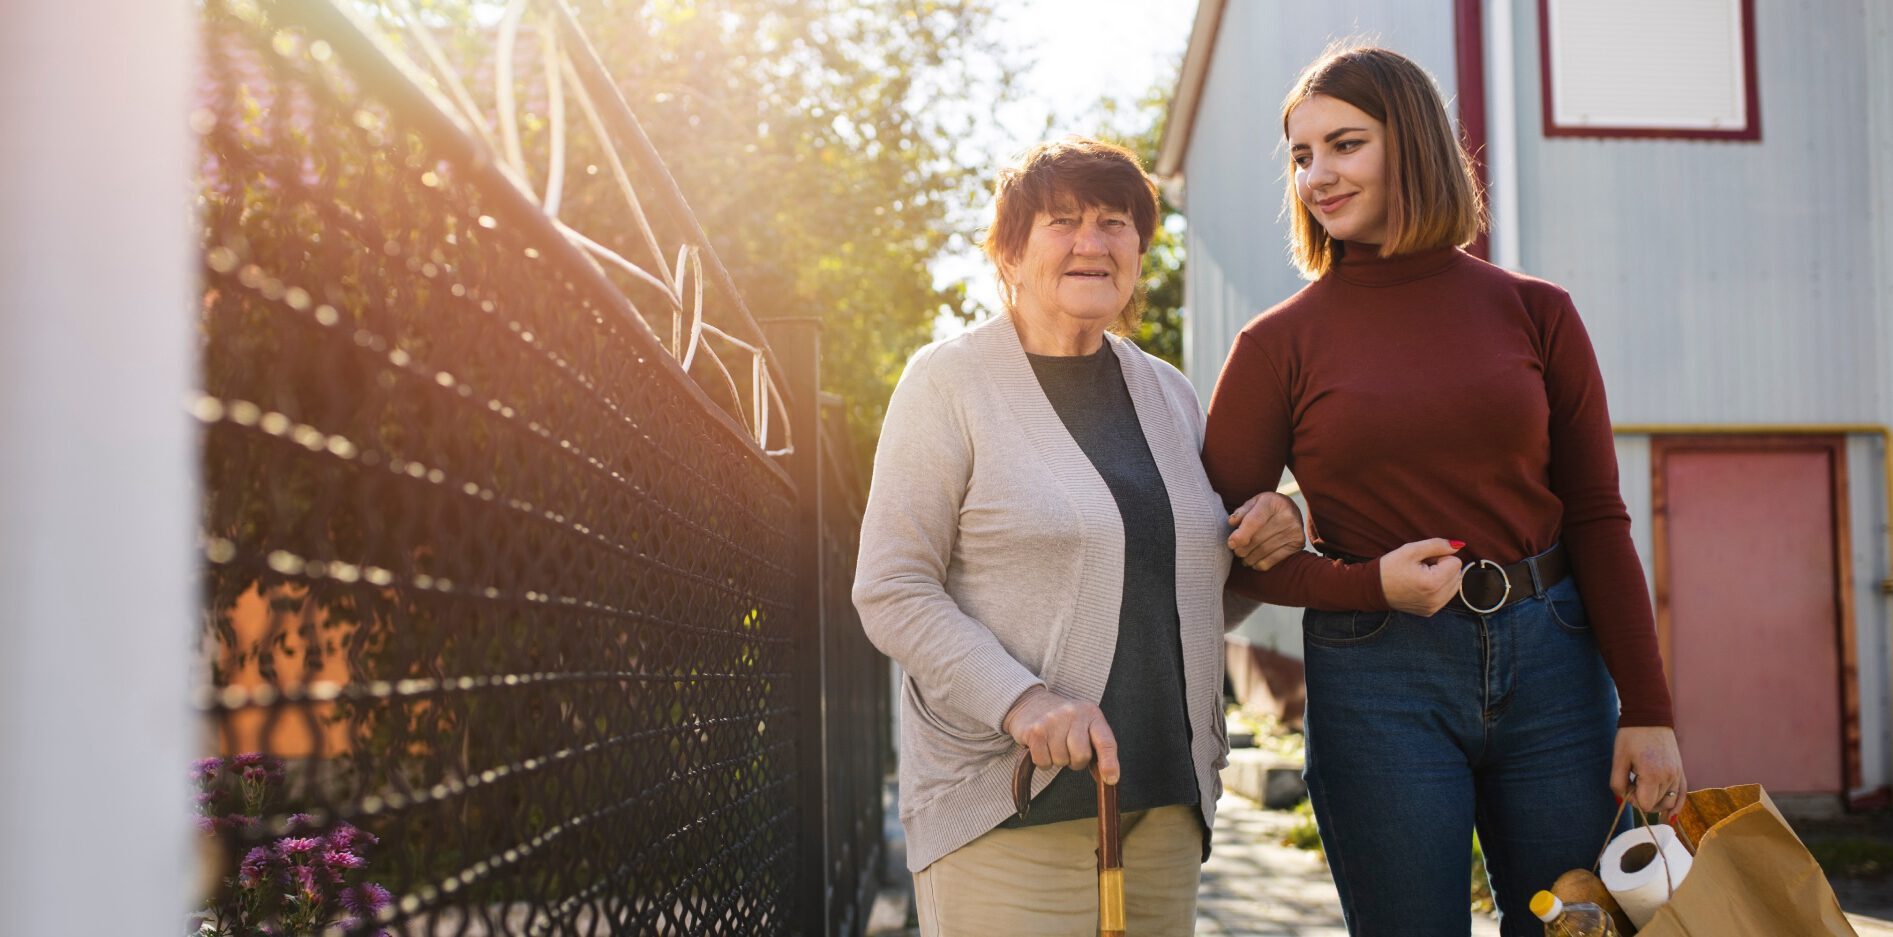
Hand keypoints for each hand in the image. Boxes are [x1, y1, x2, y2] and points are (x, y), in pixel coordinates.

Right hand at [1001, 685, 1119, 783]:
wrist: (1030, 702)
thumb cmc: (1063, 721)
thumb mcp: (1085, 725)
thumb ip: (1097, 747)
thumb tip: (1108, 778)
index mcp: (1091, 713)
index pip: (1105, 741)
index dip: (1110, 763)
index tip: (1111, 779)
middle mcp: (1073, 713)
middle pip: (1081, 755)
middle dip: (1076, 761)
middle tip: (1069, 751)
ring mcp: (1052, 720)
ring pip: (1061, 761)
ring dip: (1058, 760)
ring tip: (1053, 745)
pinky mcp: (1034, 731)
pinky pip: (1043, 762)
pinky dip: (1043, 762)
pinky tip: (1041, 747)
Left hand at [1227, 491, 1305, 570]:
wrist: (1290, 509)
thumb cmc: (1267, 507)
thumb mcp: (1253, 503)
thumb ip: (1241, 512)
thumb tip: (1231, 523)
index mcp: (1272, 502)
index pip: (1254, 522)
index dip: (1240, 535)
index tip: (1231, 544)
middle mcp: (1286, 515)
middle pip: (1258, 538)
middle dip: (1243, 549)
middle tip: (1236, 552)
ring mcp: (1294, 530)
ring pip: (1265, 550)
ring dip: (1250, 558)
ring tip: (1243, 558)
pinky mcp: (1298, 543)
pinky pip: (1275, 558)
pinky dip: (1261, 564)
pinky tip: (1254, 563)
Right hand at [1377, 539, 1464, 615]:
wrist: (1373, 589)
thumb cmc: (1390, 567)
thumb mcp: (1411, 550)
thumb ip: (1438, 545)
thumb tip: (1459, 545)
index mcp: (1433, 583)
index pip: (1456, 562)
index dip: (1440, 557)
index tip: (1423, 561)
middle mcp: (1436, 599)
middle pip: (1457, 574)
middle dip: (1443, 568)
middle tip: (1421, 568)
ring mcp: (1434, 607)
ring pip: (1454, 585)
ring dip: (1442, 578)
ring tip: (1421, 576)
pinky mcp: (1430, 612)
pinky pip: (1446, 596)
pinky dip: (1438, 588)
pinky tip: (1421, 585)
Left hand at [1613, 726, 1686, 814]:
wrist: (1650, 717)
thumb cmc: (1631, 736)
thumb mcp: (1618, 759)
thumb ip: (1618, 783)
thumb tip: (1623, 801)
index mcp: (1652, 775)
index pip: (1645, 805)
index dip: (1633, 800)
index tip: (1627, 786)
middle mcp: (1669, 777)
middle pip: (1657, 805)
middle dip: (1643, 799)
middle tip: (1634, 782)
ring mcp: (1678, 774)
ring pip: (1669, 802)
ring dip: (1656, 800)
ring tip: (1645, 784)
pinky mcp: (1681, 770)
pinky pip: (1683, 794)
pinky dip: (1676, 805)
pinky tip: (1670, 815)